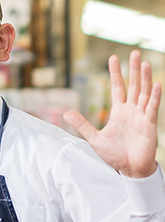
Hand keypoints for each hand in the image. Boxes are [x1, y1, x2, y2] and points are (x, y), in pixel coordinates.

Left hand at [64, 50, 161, 177]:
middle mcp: (131, 110)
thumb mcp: (94, 138)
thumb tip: (66, 113)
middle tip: (135, 53)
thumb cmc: (114, 154)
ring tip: (145, 63)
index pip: (118, 87)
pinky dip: (154, 96)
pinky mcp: (149, 124)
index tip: (113, 58)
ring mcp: (141, 116)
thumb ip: (82, 124)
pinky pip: (152, 107)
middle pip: (133, 85)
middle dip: (133, 69)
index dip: (115, 73)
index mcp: (118, 111)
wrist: (129, 169)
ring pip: (144, 92)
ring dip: (145, 78)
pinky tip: (156, 83)